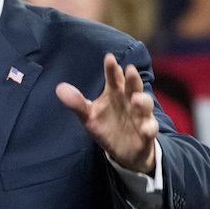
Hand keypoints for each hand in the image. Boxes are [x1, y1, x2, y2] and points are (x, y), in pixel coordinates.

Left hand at [55, 53, 157, 173]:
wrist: (124, 151)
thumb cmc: (107, 126)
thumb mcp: (89, 116)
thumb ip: (77, 102)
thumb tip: (59, 88)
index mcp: (115, 93)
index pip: (114, 78)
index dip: (112, 69)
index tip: (108, 58)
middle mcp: (129, 100)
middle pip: (133, 87)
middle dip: (132, 79)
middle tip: (129, 69)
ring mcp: (140, 115)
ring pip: (145, 104)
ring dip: (142, 101)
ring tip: (134, 99)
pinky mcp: (146, 131)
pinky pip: (150, 128)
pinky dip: (148, 127)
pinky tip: (144, 128)